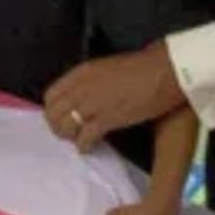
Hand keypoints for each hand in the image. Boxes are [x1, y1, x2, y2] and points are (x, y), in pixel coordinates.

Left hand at [44, 41, 184, 152]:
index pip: (51, 95)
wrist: (164, 71)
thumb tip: (82, 96)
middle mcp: (81, 87)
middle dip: (57, 125)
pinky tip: (90, 146)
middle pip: (53, 113)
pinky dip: (84, 145)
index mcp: (81, 72)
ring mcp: (93, 104)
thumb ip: (89, 81)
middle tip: (68, 132)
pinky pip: (84, 138)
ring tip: (78, 139)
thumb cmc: (141, 68)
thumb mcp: (105, 68)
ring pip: (64, 127)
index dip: (54, 109)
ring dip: (70, 136)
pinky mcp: (107, 119)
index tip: (62, 116)